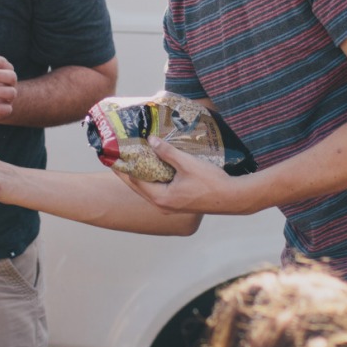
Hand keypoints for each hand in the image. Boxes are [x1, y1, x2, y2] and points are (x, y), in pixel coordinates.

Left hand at [120, 138, 260, 215]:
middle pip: (138, 186)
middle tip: (118, 157)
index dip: (123, 167)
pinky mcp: (178, 202)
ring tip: (133, 160)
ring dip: (141, 175)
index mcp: (161, 197)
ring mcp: (170, 205)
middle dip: (128, 171)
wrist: (232, 197)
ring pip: (149, 189)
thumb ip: (168, 152)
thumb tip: (151, 141)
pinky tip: (154, 168)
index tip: (114, 156)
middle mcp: (162, 204)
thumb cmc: (211, 182)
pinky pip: (159, 189)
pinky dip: (153, 178)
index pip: (134, 180)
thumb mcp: (187, 164)